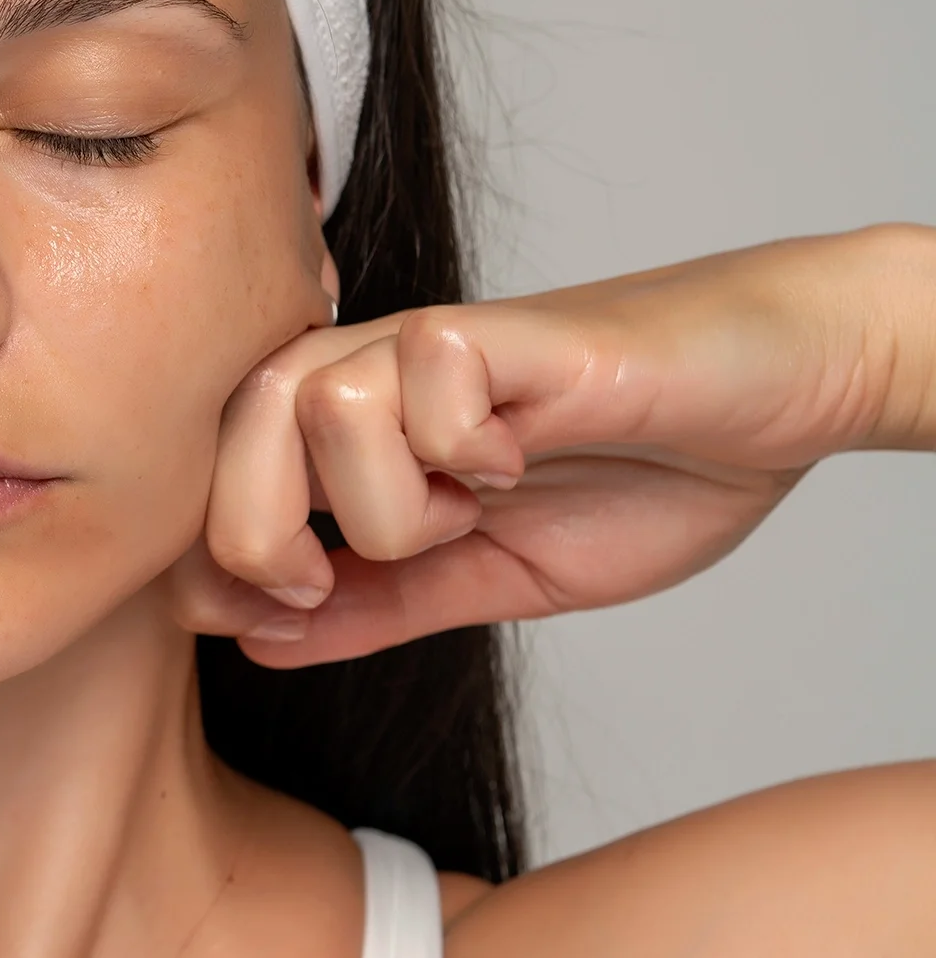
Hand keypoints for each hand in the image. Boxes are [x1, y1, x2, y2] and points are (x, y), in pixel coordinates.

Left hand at [171, 226, 935, 666]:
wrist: (769, 406)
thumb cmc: (637, 474)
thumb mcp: (482, 576)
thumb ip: (368, 606)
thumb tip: (250, 646)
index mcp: (344, 425)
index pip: (207, 474)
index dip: (214, 562)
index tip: (290, 609)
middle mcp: (371, 367)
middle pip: (231, 431)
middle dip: (262, 536)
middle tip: (338, 573)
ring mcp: (433, 344)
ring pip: (315, 407)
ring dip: (383, 499)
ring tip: (462, 506)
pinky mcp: (507, 330)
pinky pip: (425, 372)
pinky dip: (463, 444)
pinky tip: (516, 455)